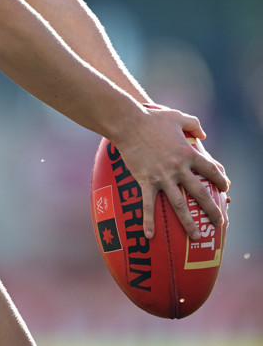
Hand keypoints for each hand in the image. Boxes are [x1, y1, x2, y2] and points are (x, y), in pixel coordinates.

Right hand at [116, 105, 229, 240]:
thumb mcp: (177, 117)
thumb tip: (204, 135)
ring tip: (196, 236)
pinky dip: (149, 221)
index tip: (225, 188)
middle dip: (212, 210)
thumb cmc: (153, 118)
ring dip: (189, 223)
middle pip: (200, 193)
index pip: (211, 170)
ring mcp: (162, 177)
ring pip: (180, 205)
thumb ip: (194, 124)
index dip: (220, 180)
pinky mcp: (146, 181)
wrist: (129, 122)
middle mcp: (179, 168)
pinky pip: (148, 205)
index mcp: (188, 153)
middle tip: (218, 223)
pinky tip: (150, 236)